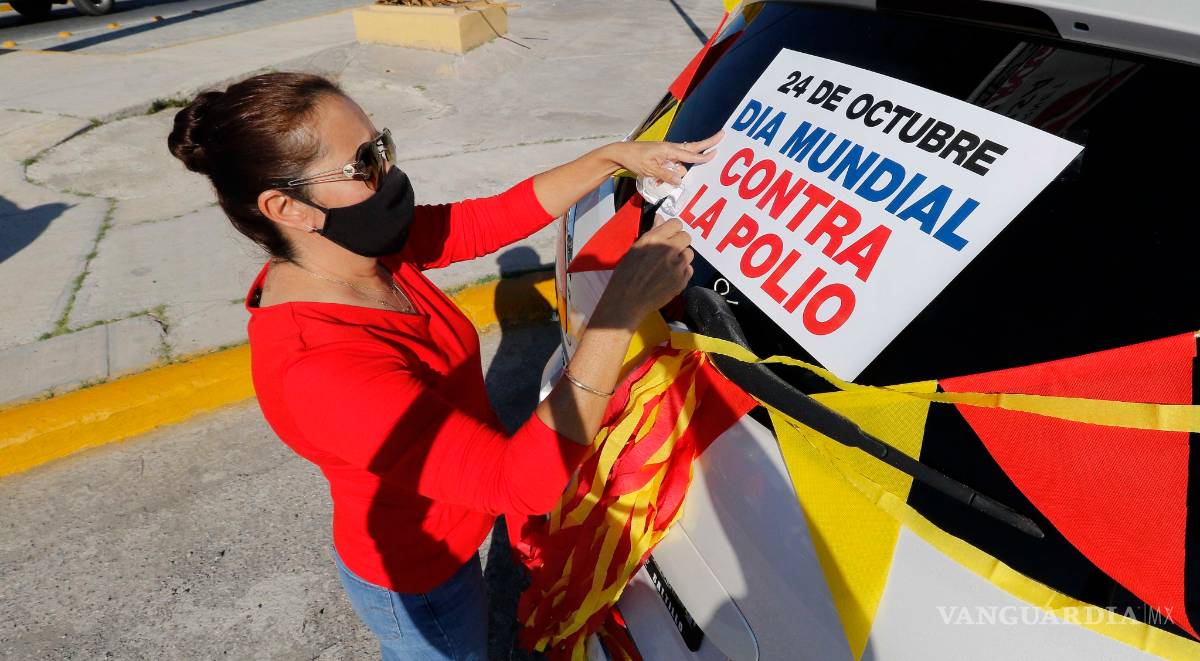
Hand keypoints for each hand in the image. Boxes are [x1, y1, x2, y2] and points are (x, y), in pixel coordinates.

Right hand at [595, 218, 694, 329]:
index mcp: (655, 239)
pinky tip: (669, 278)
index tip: (668, 236)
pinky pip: (689, 269)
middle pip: (686, 237)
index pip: (676, 223)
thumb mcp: (635, 249)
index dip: (672, 230)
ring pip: (689, 253)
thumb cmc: (625, 274)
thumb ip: (652, 233)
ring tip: (668, 266)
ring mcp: (678, 265)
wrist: (627, 301)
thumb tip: (661, 219)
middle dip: (679, 242)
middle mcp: (669, 249)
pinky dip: (681, 272)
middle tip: (669, 252)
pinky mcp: (683, 280)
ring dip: (681, 258)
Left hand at [608, 130, 723, 186]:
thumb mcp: (649, 169)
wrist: (621, 153)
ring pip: (681, 162)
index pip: (690, 154)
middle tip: (722, 135)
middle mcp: (670, 149)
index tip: (716, 152)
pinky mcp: (663, 157)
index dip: (704, 155)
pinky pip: (672, 165)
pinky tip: (657, 179)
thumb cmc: (634, 159)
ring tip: (655, 177)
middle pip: (693, 148)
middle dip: (708, 144)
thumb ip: (666, 175)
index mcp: (669, 150)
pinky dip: (670, 173)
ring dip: (676, 173)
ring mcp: (667, 153)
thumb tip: (681, 180)